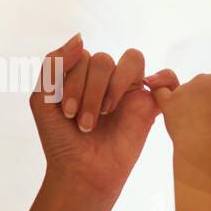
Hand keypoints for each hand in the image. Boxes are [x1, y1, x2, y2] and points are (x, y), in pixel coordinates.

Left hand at [30, 34, 167, 200]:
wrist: (81, 173)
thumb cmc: (61, 140)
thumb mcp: (42, 99)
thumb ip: (53, 64)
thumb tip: (80, 37)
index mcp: (82, 75)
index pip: (83, 56)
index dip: (73, 81)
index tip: (67, 113)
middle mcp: (107, 79)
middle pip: (103, 59)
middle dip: (89, 91)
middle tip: (83, 122)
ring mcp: (129, 91)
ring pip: (131, 60)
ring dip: (112, 87)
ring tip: (104, 115)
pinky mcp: (150, 106)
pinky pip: (168, 78)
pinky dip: (164, 76)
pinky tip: (148, 87)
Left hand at [148, 70, 210, 148]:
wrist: (203, 145)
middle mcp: (202, 78)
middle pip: (210, 88)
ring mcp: (184, 89)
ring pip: (191, 94)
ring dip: (194, 104)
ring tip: (200, 124)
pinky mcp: (169, 101)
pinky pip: (160, 90)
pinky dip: (156, 85)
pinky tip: (148, 83)